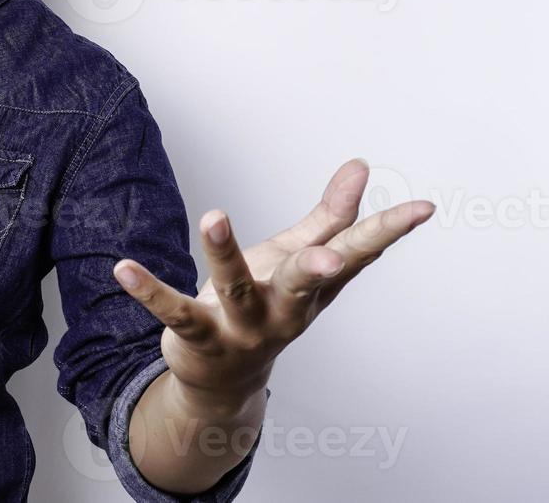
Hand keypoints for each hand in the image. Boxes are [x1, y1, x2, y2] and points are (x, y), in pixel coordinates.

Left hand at [112, 158, 434, 405]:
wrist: (222, 380)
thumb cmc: (268, 304)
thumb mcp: (299, 258)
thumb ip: (330, 215)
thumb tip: (361, 167)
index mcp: (314, 285)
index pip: (357, 253)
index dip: (390, 231)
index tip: (425, 207)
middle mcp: (285, 308)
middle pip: (308, 283)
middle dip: (320, 267)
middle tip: (330, 253)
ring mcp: (242, 326)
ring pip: (236, 289)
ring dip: (224, 253)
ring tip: (214, 214)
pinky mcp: (198, 336)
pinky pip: (173, 312)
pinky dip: (148, 290)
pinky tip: (123, 267)